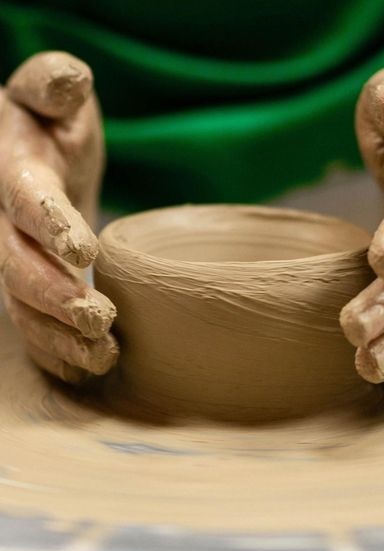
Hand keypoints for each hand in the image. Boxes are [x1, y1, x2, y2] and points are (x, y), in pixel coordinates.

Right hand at [0, 51, 117, 382]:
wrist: (34, 162)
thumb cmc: (49, 127)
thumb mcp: (52, 98)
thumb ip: (53, 86)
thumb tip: (70, 78)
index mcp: (12, 174)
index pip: (26, 201)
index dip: (51, 223)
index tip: (84, 248)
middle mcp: (3, 226)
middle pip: (18, 267)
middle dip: (56, 296)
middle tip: (99, 317)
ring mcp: (13, 263)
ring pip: (25, 307)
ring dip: (61, 336)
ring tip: (102, 354)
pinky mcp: (29, 289)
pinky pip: (34, 327)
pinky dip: (60, 352)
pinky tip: (91, 367)